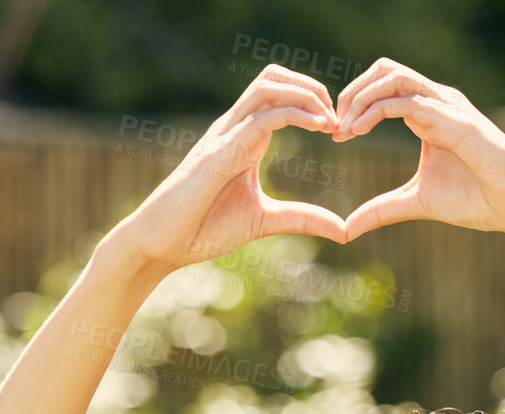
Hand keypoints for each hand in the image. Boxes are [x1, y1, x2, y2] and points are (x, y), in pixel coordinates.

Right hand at [107, 65, 349, 273]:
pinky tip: (318, 128)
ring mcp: (224, 136)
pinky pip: (260, 118)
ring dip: (305, 94)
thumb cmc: (202, 230)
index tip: (338, 130)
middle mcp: (233, 129)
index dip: (313, 103)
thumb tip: (342, 229)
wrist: (162, 245)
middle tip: (336, 119)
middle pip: (273, 78)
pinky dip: (294, 114)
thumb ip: (301, 218)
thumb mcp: (263, 221)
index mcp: (243, 139)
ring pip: (267, 86)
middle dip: (312, 88)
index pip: (278, 95)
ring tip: (328, 121)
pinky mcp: (219, 153)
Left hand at [331, 58, 504, 242]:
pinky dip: (376, 110)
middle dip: (352, 92)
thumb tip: (347, 228)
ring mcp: (447, 107)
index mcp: (429, 113)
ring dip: (361, 97)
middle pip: (385, 69)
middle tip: (333, 126)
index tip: (335, 134)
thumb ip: (382, 209)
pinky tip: (358, 131)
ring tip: (343, 128)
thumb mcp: (417, 203)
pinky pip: (409, 101)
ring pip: (394, 75)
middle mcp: (437, 102)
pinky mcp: (456, 121)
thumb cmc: (479, 199)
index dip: (354, 104)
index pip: (384, 87)